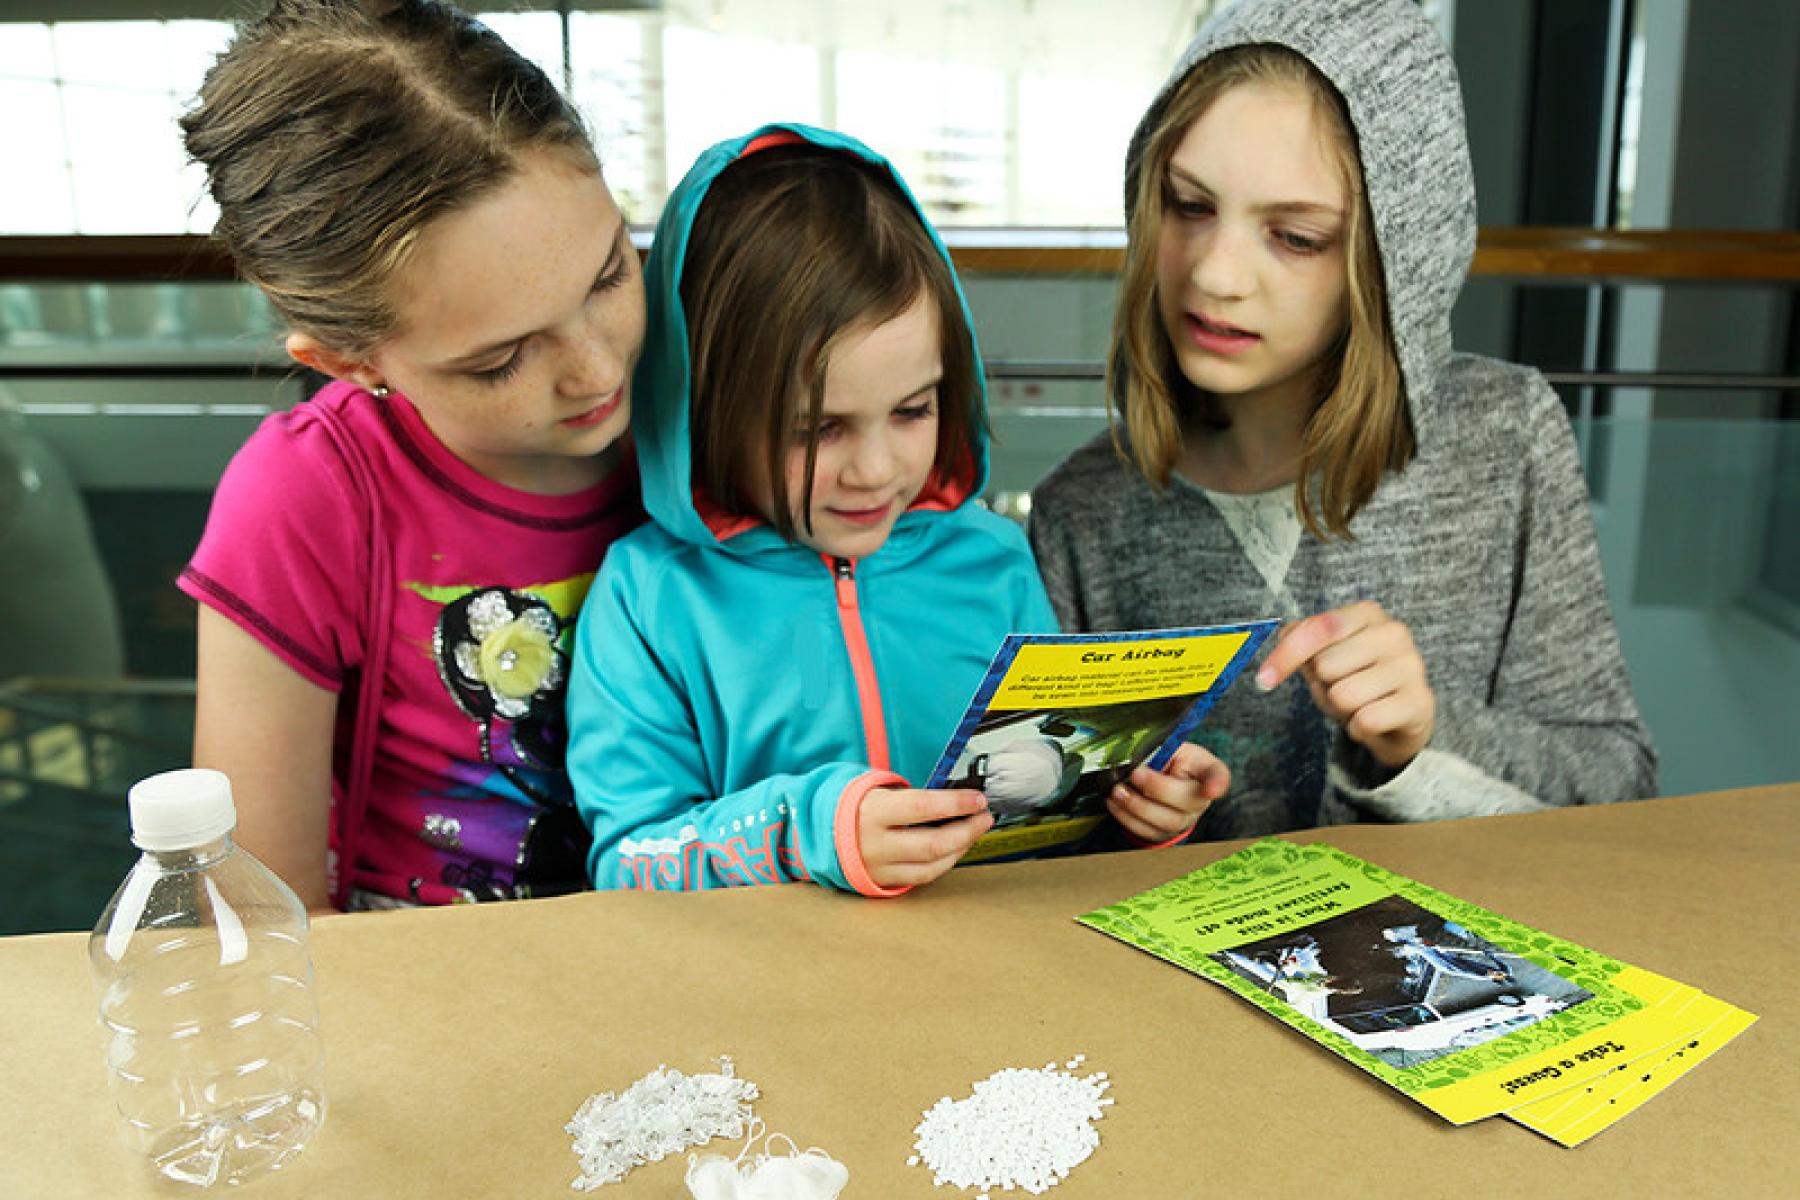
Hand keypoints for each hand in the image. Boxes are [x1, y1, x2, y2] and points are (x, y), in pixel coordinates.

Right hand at [857, 787, 993, 889]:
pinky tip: (956, 849)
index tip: (978, 799)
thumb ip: (914, 796)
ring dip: (961, 849)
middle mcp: (875, 843)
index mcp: (873, 811)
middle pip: (932, 844)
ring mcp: (879, 867)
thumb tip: (957, 798)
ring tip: (975, 831)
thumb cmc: (859, 806)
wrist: (823, 832)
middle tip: (984, 817)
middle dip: (967, 830)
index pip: (922, 807)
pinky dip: (944, 864)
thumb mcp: (879, 791)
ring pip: (931, 866)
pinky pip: (922, 878)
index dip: (956, 804)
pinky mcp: (883, 882)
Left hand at [1108, 741, 1229, 843]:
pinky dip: (1127, 818)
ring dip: (1138, 806)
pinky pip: (1148, 832)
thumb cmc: (1166, 759)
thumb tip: (1138, 760)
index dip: (1217, 784)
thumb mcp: (1167, 745)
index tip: (1211, 790)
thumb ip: (1160, 750)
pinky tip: (1115, 803)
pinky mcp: (1164, 833)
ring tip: (1118, 791)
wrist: (1158, 779)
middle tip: (1136, 774)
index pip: (1218, 775)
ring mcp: (1184, 820)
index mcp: (1206, 770)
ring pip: (1168, 822)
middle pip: (1188, 802)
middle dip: (1159, 789)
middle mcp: (1200, 799)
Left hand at [1255, 600, 1434, 768]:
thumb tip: (1284, 635)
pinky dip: (1358, 729)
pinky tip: (1372, 720)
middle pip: (1326, 666)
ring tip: (1359, 703)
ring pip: (1343, 695)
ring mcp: (1412, 667)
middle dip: (1324, 685)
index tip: (1265, 679)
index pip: (1318, 629)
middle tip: (1341, 687)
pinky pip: (1365, 721)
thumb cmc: (1358, 679)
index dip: (1286, 655)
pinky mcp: (1420, 702)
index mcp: (1367, 614)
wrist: (1401, 717)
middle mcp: (1394, 633)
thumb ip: (1300, 641)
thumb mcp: (1324, 657)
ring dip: (1341, 709)